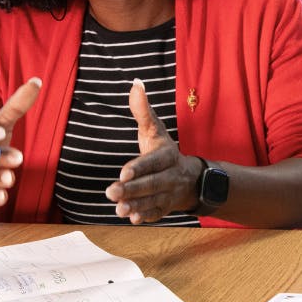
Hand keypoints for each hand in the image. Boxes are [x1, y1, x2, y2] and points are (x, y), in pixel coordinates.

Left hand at [105, 78, 201, 223]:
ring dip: (136, 205)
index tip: (123, 172)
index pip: (153, 162)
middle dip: (132, 189)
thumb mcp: (155, 130)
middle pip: (152, 184)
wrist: (191, 177)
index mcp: (167, 155)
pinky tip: (132, 219)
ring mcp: (169, 194)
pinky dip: (145, 216)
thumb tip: (136, 83)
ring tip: (118, 208)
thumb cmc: (163, 150)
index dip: (139, 167)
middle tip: (111, 192)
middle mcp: (170, 176)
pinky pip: (157, 213)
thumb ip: (142, 110)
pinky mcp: (165, 207)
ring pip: (153, 201)